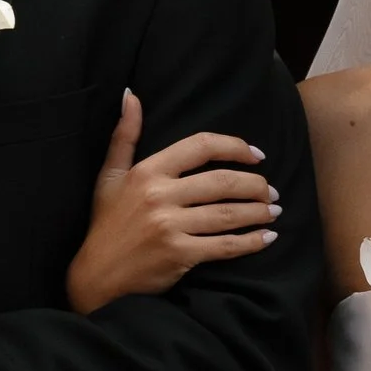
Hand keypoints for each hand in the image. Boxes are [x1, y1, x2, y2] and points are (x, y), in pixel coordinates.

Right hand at [66, 91, 278, 312]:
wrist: (96, 275)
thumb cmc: (105, 224)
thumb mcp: (109, 175)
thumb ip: (124, 135)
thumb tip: (132, 96)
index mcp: (148, 171)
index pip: (201, 146)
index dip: (235, 147)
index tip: (256, 155)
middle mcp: (160, 196)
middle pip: (223, 182)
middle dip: (255, 185)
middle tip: (272, 190)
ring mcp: (171, 226)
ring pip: (228, 213)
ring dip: (259, 211)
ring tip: (274, 210)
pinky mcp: (180, 255)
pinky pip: (225, 245)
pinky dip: (251, 241)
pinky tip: (267, 237)